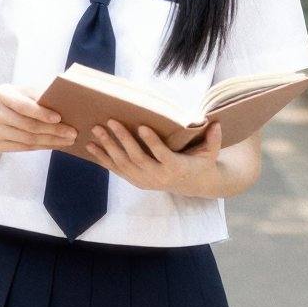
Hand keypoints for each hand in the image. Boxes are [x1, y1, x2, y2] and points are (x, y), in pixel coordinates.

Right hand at [0, 83, 77, 154]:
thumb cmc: (9, 101)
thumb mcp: (19, 91)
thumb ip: (37, 93)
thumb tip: (63, 98)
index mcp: (1, 94)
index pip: (23, 106)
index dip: (41, 113)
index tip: (59, 118)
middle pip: (27, 125)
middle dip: (53, 130)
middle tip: (72, 133)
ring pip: (27, 140)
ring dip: (51, 141)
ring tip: (68, 140)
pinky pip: (23, 148)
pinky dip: (42, 147)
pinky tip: (55, 144)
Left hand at [86, 117, 223, 195]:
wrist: (192, 185)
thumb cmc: (201, 162)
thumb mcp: (211, 153)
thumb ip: (214, 139)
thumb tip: (217, 123)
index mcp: (176, 168)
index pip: (162, 155)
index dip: (152, 142)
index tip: (142, 127)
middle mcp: (157, 177)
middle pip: (137, 158)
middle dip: (122, 139)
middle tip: (110, 121)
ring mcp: (144, 180)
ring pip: (123, 164)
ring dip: (108, 146)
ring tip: (96, 130)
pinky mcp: (135, 180)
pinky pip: (116, 169)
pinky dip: (102, 158)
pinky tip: (90, 146)